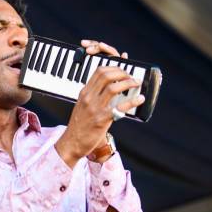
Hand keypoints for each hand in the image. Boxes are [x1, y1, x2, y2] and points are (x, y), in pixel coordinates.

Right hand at [55, 40, 143, 167]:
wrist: (71, 143)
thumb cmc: (79, 127)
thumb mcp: (83, 107)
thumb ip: (94, 96)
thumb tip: (109, 88)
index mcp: (84, 93)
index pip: (99, 71)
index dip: (114, 67)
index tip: (122, 71)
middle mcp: (89, 98)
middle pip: (106, 75)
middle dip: (122, 72)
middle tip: (131, 77)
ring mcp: (95, 108)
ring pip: (113, 88)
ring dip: (128, 83)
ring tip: (136, 84)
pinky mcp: (102, 120)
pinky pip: (119, 107)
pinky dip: (132, 101)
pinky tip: (139, 99)